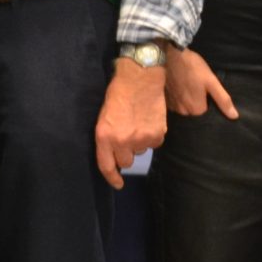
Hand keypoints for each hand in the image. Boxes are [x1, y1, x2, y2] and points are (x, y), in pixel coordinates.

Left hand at [96, 58, 167, 188]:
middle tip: (127, 138)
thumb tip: (113, 155)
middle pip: (125, 162)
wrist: (140, 78)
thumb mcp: (103, 117)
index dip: (112, 178)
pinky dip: (152, 136)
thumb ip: (107, 137)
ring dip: (139, 143)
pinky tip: (149, 121)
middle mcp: (122, 141)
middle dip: (126, 153)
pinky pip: (154, 144)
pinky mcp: (158, 134)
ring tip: (138, 123)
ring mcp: (141, 139)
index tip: (118, 184)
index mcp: (104, 136)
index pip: (107, 166)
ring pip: (141, 152)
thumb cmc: (118, 94)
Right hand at [164, 48, 237, 119]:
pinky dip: (178, 97)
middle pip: (194, 110)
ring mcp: (172, 106)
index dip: (208, 100)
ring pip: (184, 107)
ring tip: (189, 85)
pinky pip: (175, 103)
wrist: (171, 55)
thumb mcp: (212, 82)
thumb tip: (234, 116)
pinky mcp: (165, 99)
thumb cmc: (193, 68)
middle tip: (198, 86)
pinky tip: (180, 86)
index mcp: (196, 110)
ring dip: (187, 99)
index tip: (207, 90)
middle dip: (197, 101)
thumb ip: (223, 100)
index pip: (206, 112)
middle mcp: (182, 111)